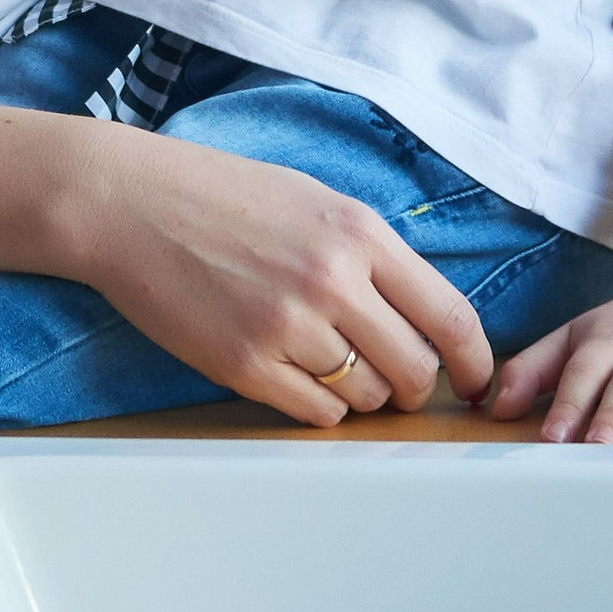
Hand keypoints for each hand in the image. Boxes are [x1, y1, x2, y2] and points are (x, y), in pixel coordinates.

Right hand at [66, 123, 496, 432]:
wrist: (132, 204)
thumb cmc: (222, 196)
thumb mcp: (316, 201)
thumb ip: (372, 254)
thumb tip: (423, 314)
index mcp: (360, 234)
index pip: (450, 316)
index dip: (476, 362)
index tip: (480, 382)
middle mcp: (333, 281)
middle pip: (416, 369)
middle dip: (417, 386)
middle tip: (399, 381)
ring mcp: (289, 327)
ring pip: (366, 397)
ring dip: (363, 394)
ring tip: (333, 364)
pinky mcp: (245, 366)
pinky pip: (316, 414)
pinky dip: (320, 407)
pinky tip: (300, 377)